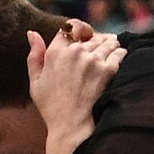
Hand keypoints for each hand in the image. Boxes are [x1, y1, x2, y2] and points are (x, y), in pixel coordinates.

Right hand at [27, 22, 125, 148]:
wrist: (71, 127)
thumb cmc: (52, 107)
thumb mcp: (35, 82)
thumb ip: (34, 55)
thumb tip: (32, 33)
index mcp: (55, 52)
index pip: (72, 26)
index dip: (81, 30)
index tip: (86, 37)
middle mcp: (74, 52)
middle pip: (93, 36)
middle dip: (97, 42)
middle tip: (100, 53)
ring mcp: (92, 60)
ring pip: (108, 42)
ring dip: (110, 47)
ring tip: (111, 55)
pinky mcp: (108, 70)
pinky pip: (119, 53)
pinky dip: (120, 55)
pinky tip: (118, 62)